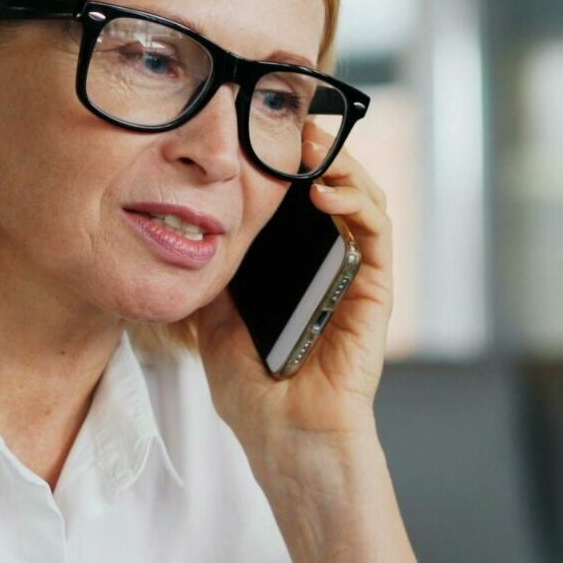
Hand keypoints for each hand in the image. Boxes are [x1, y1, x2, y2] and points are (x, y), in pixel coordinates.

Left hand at [193, 128, 394, 449]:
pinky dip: (357, 203)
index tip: (258, 131)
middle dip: (316, 150)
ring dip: (341, 165)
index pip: (298, 201)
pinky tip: (326, 192)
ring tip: (310, 145)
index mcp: (296, 269)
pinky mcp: (375, 293)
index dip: (285, 162)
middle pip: (335, 188)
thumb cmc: (254, 394)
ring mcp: (356, 276)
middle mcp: (331, 265)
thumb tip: (186, 231)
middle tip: (289, 121)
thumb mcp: (213, 321)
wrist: (283, 440)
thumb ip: (212, 276)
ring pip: (363, 200)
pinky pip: (376, 234)